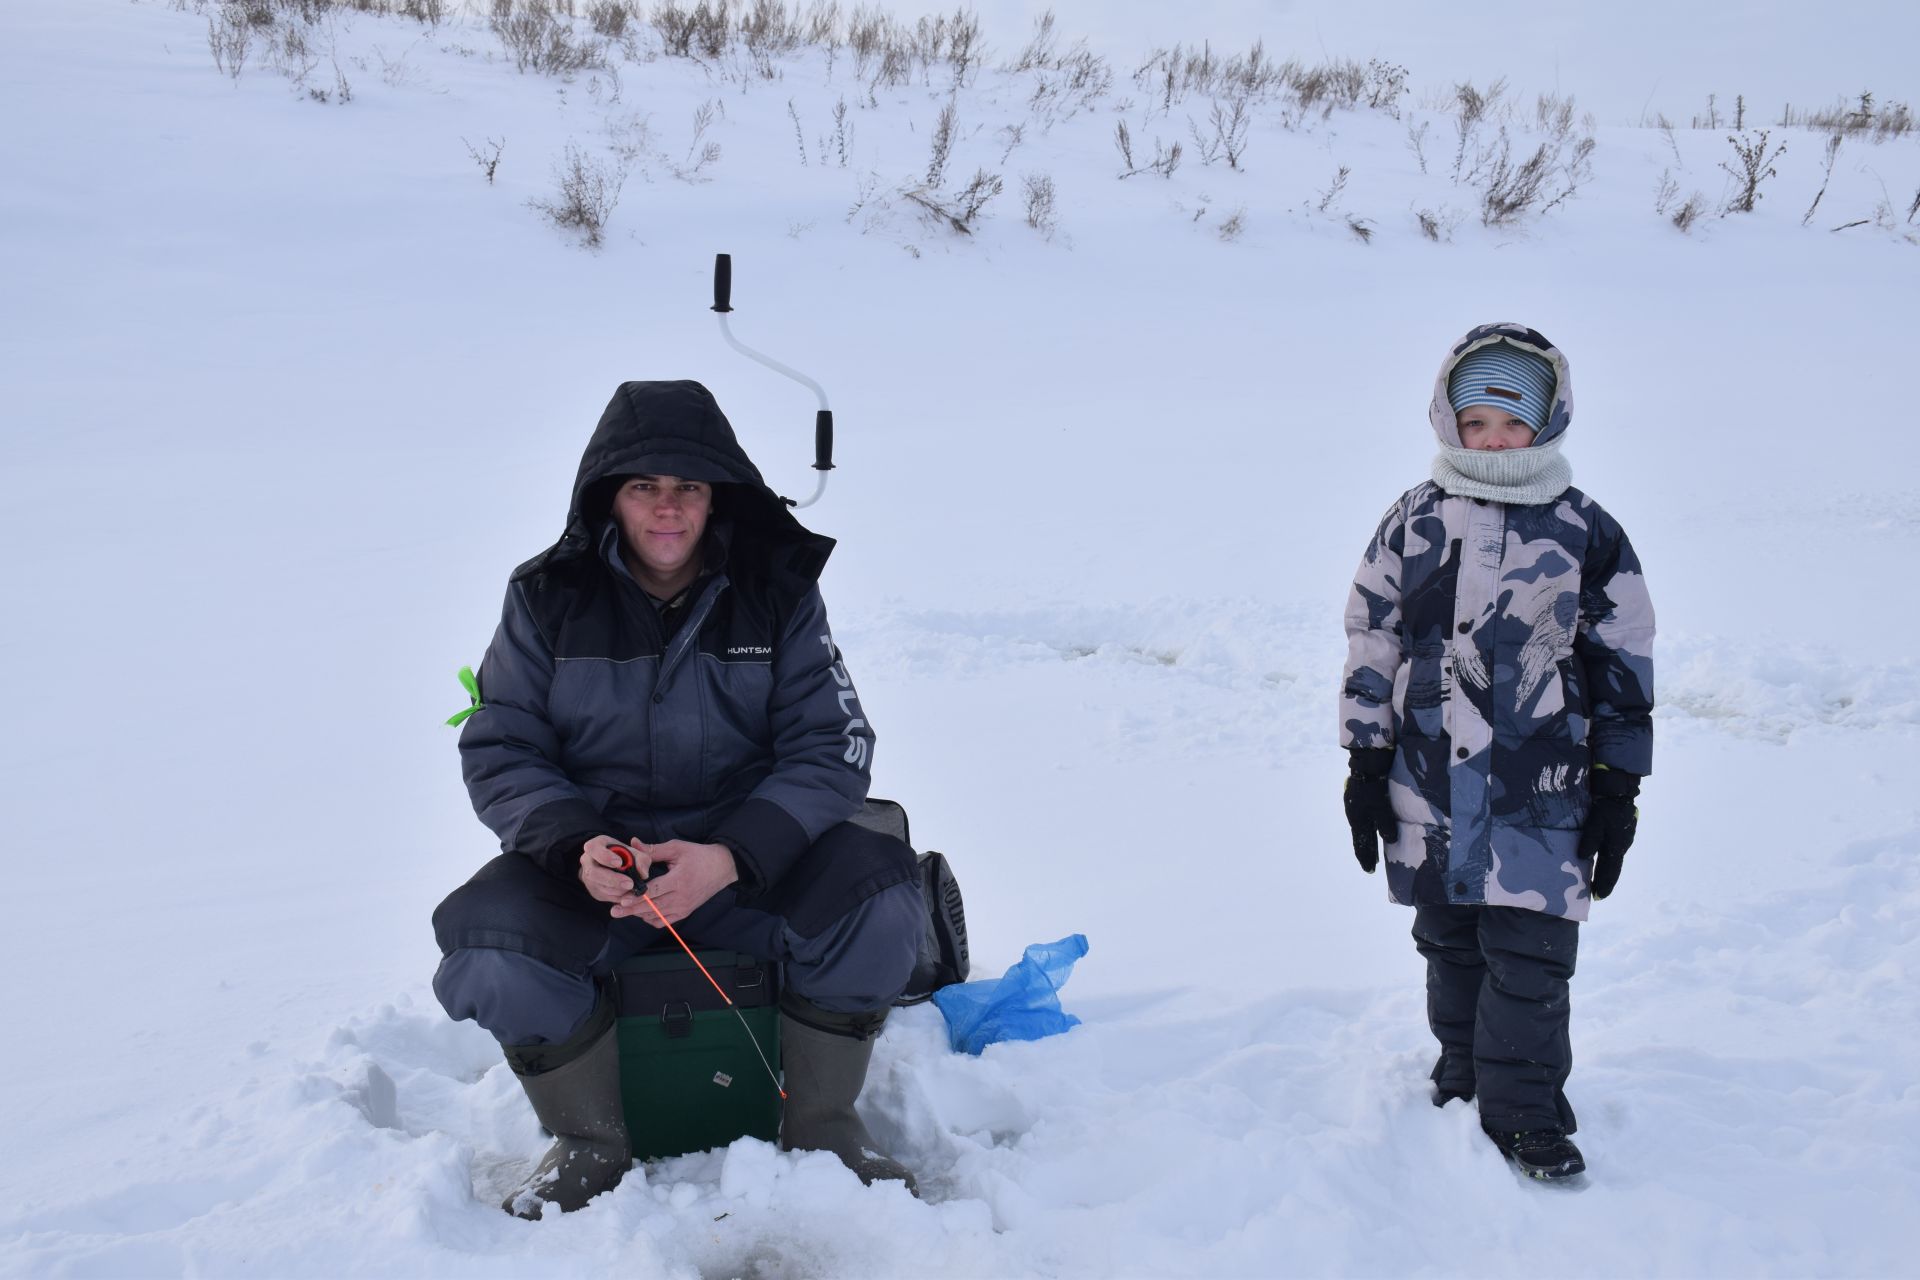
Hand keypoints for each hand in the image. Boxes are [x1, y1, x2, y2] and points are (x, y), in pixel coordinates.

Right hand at [579, 835, 646, 906]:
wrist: (616, 866)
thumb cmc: (625, 855)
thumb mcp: (635, 852)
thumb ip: (642, 859)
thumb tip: (643, 873)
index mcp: (595, 846)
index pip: (592, 848)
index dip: (604, 856)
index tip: (619, 863)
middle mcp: (587, 861)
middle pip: (593, 872)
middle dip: (613, 879)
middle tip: (630, 883)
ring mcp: (588, 877)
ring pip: (599, 886)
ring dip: (617, 890)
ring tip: (632, 888)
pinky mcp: (593, 891)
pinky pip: (604, 896)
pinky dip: (617, 896)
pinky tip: (628, 893)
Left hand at [611, 839, 738, 924]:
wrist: (722, 868)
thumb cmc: (699, 856)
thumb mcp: (677, 848)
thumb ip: (653, 849)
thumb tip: (633, 844)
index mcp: (679, 880)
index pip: (653, 892)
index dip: (636, 897)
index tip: (621, 899)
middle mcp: (682, 897)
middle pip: (652, 907)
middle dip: (631, 910)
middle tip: (614, 911)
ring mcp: (684, 907)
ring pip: (656, 916)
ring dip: (639, 914)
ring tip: (624, 910)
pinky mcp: (685, 912)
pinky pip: (664, 921)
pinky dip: (651, 919)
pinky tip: (641, 913)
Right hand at [1343, 749, 1399, 873]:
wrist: (1365, 766)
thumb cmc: (1373, 787)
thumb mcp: (1381, 808)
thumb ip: (1385, 825)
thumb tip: (1390, 840)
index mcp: (1357, 820)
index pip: (1361, 844)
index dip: (1365, 857)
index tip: (1369, 870)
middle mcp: (1354, 816)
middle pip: (1360, 838)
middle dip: (1366, 851)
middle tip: (1370, 865)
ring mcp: (1354, 807)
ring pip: (1362, 828)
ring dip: (1367, 840)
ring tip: (1372, 849)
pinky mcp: (1358, 799)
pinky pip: (1363, 820)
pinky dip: (1368, 828)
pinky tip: (1372, 827)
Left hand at [1581, 770, 1640, 899]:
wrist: (1620, 791)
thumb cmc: (1607, 807)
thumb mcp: (1596, 823)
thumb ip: (1590, 840)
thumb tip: (1583, 857)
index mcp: (1616, 847)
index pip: (1610, 871)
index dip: (1604, 884)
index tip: (1598, 897)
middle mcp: (1621, 846)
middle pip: (1613, 868)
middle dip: (1605, 880)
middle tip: (1596, 892)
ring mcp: (1623, 839)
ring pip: (1613, 858)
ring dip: (1606, 870)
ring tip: (1597, 879)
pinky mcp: (1622, 832)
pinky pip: (1613, 849)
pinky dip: (1607, 858)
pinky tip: (1602, 858)